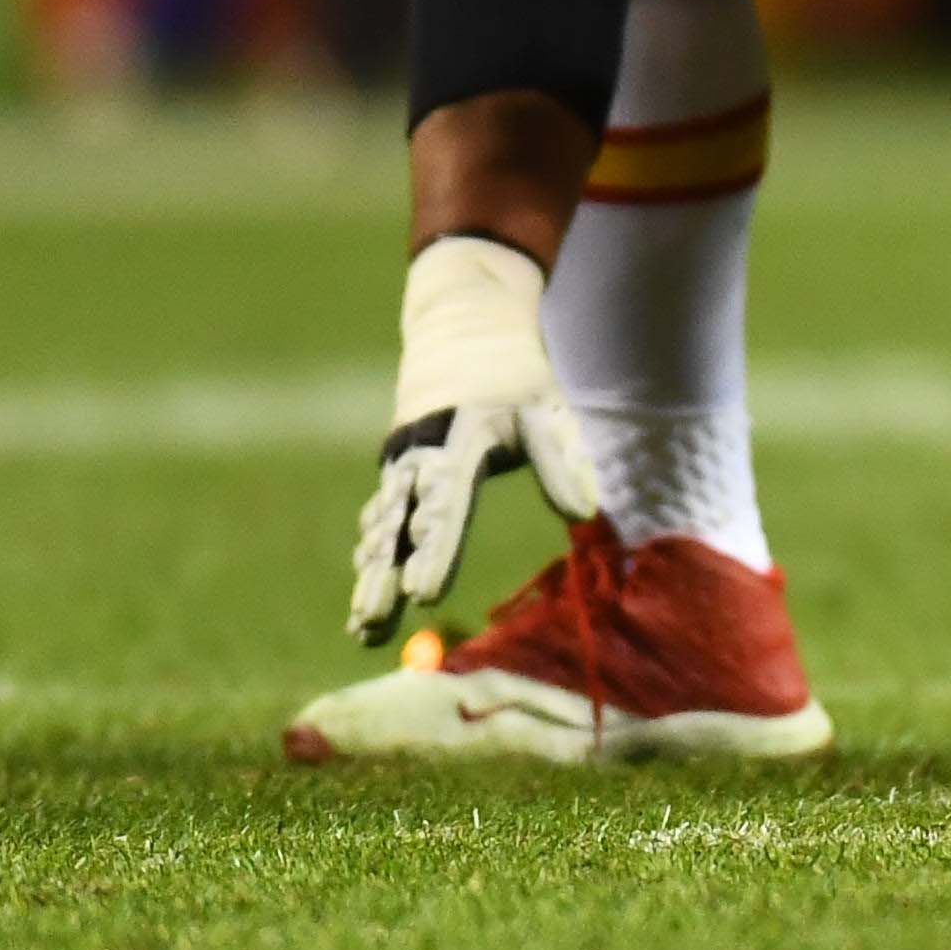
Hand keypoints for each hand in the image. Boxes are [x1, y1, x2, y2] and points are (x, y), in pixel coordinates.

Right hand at [350, 235, 595, 642]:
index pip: (444, 505)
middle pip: (398, 525)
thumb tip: (586, 516)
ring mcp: (404, 464)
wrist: (465, 324)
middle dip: (383, 576)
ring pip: (382, 527)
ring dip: (371, 575)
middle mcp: (420, 456)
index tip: (423, 594)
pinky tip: (366, 597)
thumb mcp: (545, 409)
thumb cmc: (515, 375)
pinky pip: (382, 518)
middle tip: (373, 623)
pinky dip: (373, 555)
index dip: (434, 551)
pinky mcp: (400, 470)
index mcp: (458, 439)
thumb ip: (562, 461)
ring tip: (363, 625)